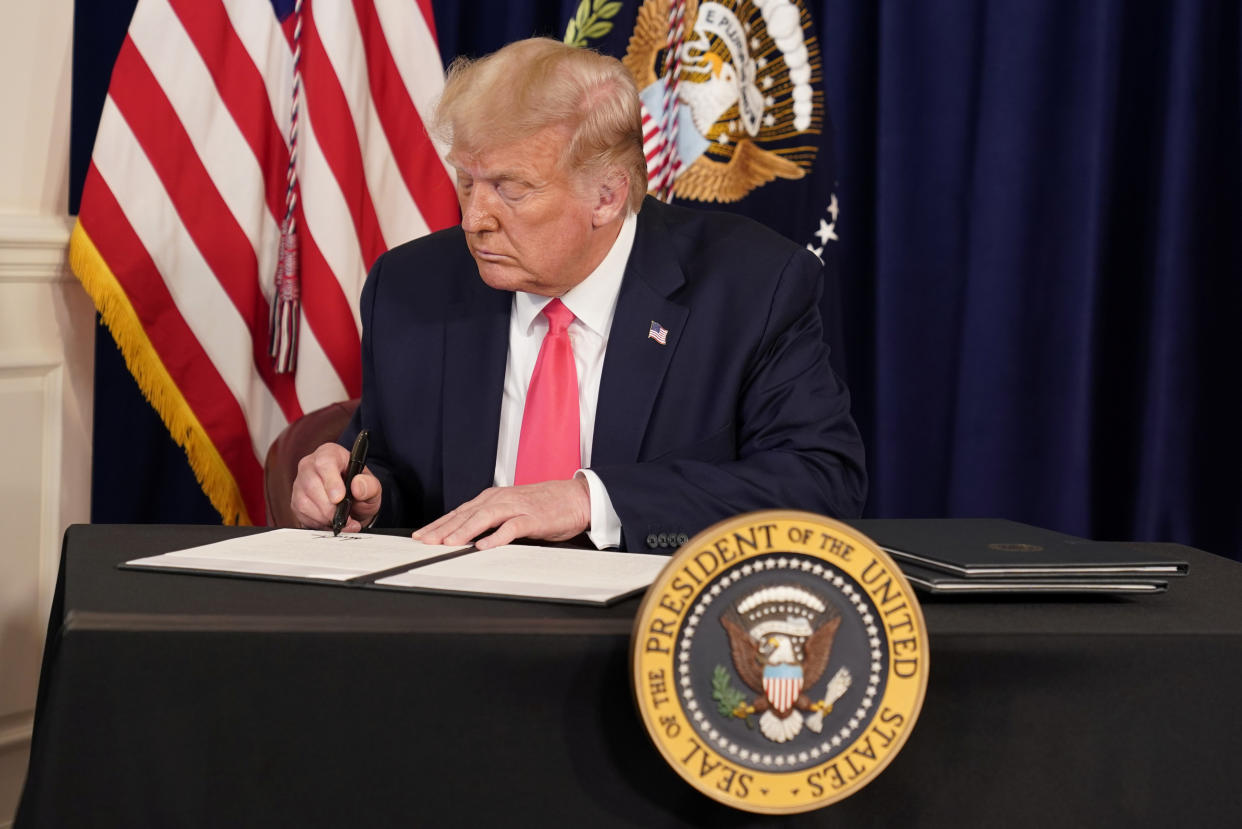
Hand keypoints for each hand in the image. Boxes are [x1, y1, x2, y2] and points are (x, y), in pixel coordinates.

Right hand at [290, 442, 381, 532]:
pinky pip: (301, 514)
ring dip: (324, 517)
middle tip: (345, 518)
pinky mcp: (295, 501)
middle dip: (329, 507)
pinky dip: (318, 522)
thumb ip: (369, 486)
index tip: (339, 498)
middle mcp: (310, 465)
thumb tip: (357, 486)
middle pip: (312, 484)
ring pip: (304, 502)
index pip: (324, 462)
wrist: (354, 505)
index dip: (331, 481)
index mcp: (330, 454)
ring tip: (341, 521)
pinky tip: (330, 522)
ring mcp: (300, 483)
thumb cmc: (361, 490)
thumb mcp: (373, 487)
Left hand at [413, 478, 590, 548]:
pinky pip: (512, 527)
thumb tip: (466, 537)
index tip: (421, 536)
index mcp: (493, 498)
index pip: (460, 512)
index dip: (439, 524)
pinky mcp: (533, 518)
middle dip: (443, 528)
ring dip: (465, 531)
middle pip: (467, 514)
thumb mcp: (512, 510)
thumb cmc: (544, 506)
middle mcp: (501, 499)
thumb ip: (491, 520)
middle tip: (424, 542)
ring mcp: (517, 507)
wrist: (576, 498)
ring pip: (485, 518)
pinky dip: (497, 536)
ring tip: (447, 544)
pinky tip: (484, 546)